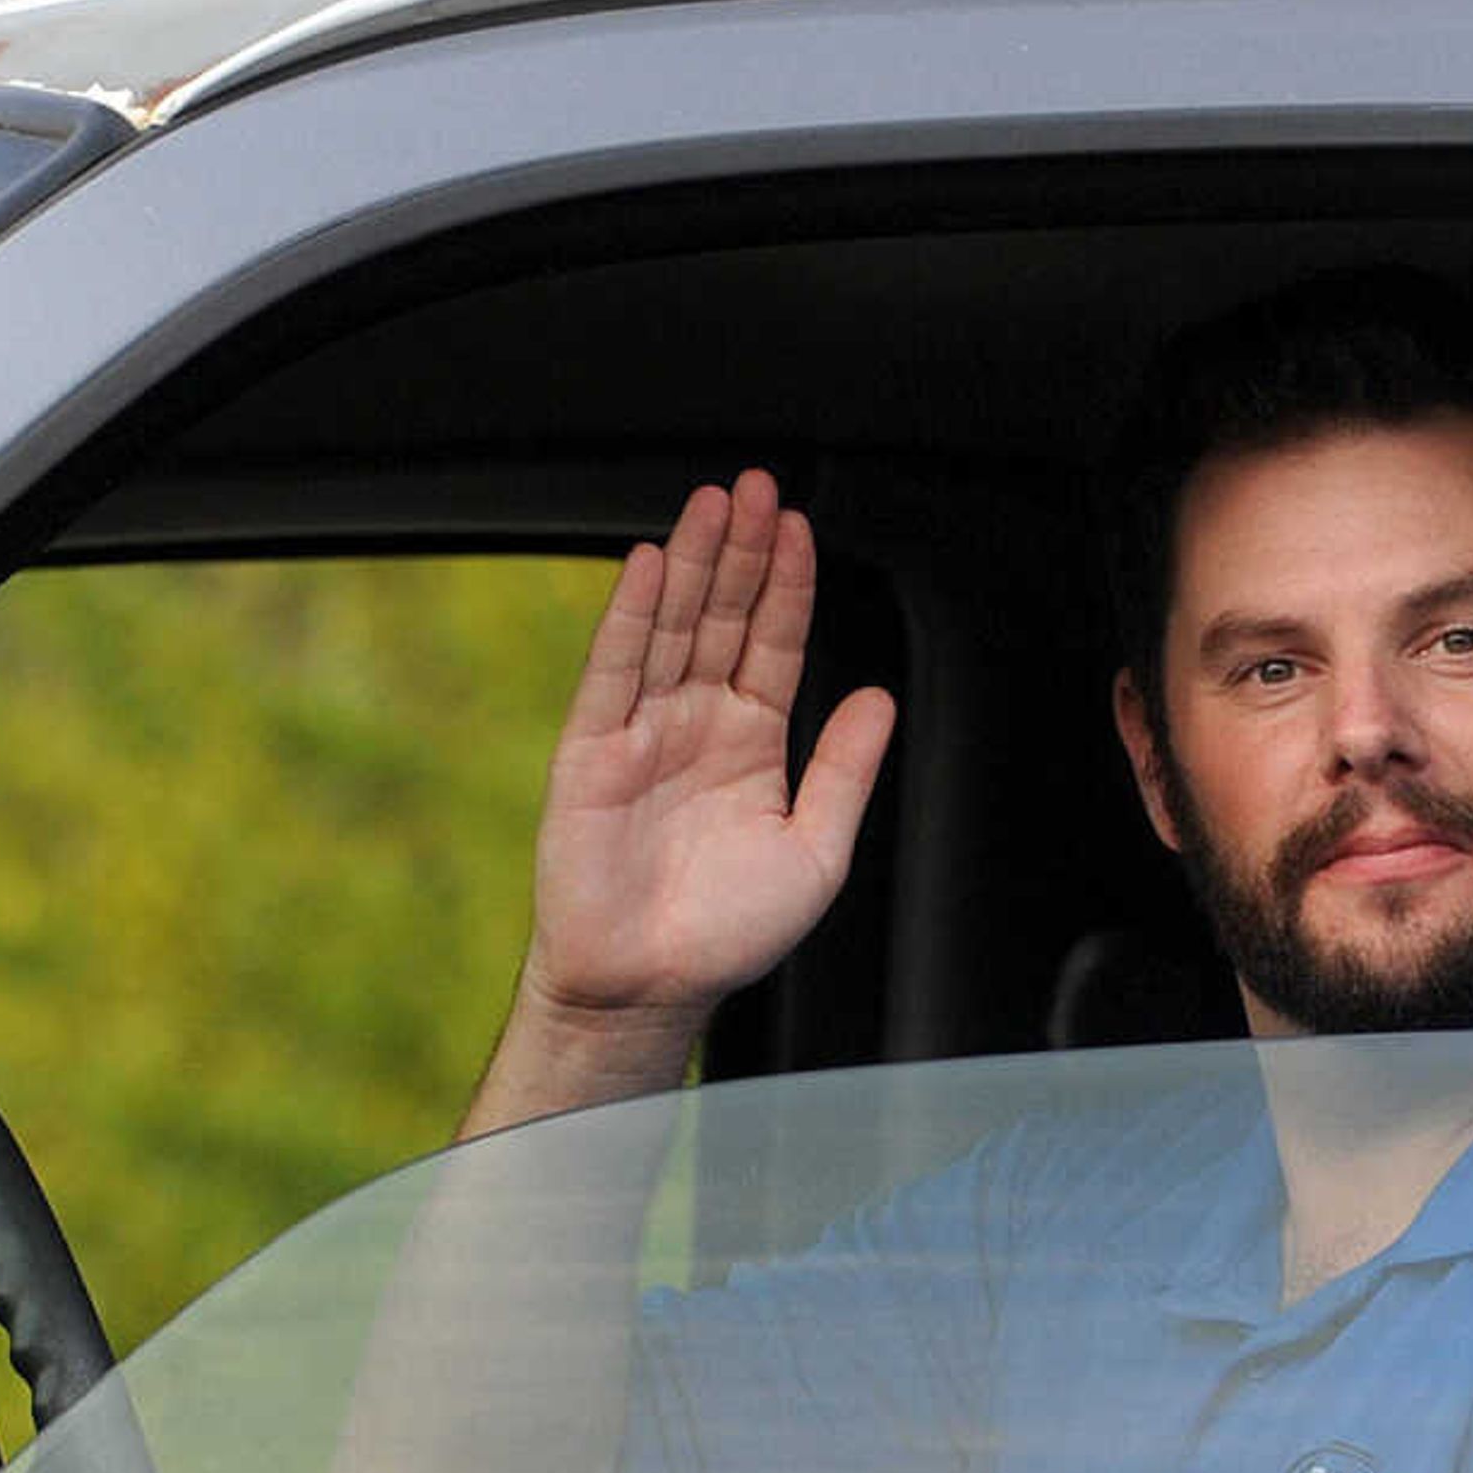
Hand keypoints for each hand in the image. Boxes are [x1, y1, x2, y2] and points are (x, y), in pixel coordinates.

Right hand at [518, 470, 895, 1039]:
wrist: (648, 986)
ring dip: (692, 563)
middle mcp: (696, 725)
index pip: (772, 643)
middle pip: (721, 617)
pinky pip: (614, 670)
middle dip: (741, 551)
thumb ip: (844, 770)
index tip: (798, 526)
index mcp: (750, 744)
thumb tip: (879, 697)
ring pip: (671, 628)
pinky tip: (650, 566)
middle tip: (756, 487)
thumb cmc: (726, 933)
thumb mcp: (814, 849)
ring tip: (712, 502)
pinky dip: (630, 616)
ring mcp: (642, 732)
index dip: (787, 584)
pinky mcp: (593, 750)